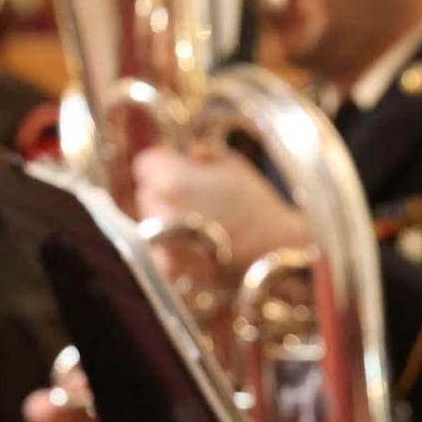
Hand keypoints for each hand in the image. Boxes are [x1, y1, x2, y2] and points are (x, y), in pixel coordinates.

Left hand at [132, 145, 307, 262]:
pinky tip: (195, 248)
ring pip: (151, 222)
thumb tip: (191, 153)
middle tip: (196, 198)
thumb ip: (205, 153)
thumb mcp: (234, 165)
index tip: (179, 168)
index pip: (146, 163)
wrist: (276, 252)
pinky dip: (170, 250)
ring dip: (168, 220)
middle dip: (166, 192)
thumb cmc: (258, 206)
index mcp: (171, 178)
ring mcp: (161, 239)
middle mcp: (159, 208)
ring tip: (201, 225)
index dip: (164, 163)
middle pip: (146, 192)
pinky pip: (158, 252)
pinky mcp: (169, 268)